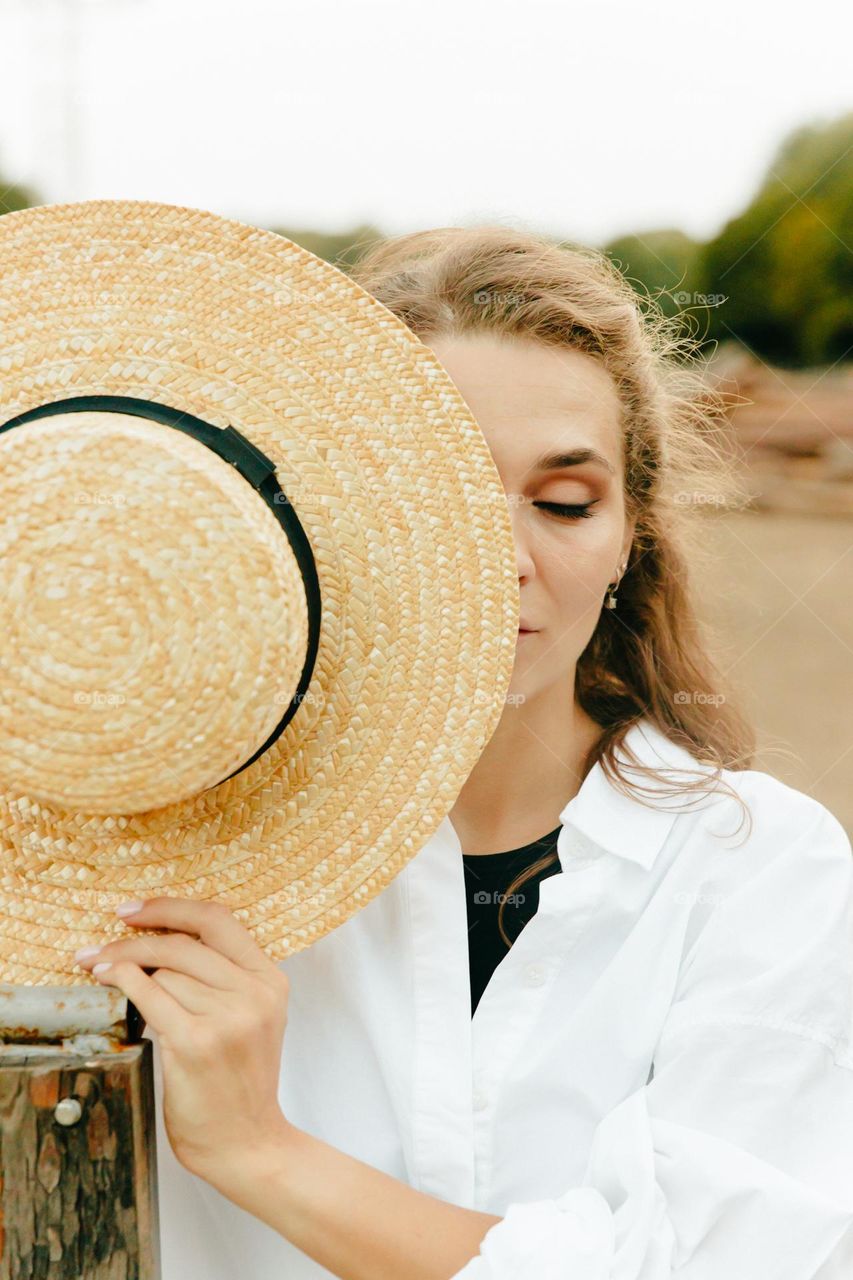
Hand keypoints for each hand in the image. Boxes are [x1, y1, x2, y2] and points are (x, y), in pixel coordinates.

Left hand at [75, 897, 290, 1181]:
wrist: (247, 1143)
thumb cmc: (239, 1083)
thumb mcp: (252, 1018)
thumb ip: (224, 977)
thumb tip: (160, 940)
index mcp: (271, 980)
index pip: (219, 920)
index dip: (171, 907)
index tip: (134, 910)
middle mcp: (254, 993)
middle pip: (184, 943)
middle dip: (135, 939)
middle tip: (100, 946)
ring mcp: (227, 1017)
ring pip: (165, 971)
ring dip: (127, 969)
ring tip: (103, 974)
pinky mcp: (196, 1042)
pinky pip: (149, 995)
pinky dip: (123, 981)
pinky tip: (109, 979)